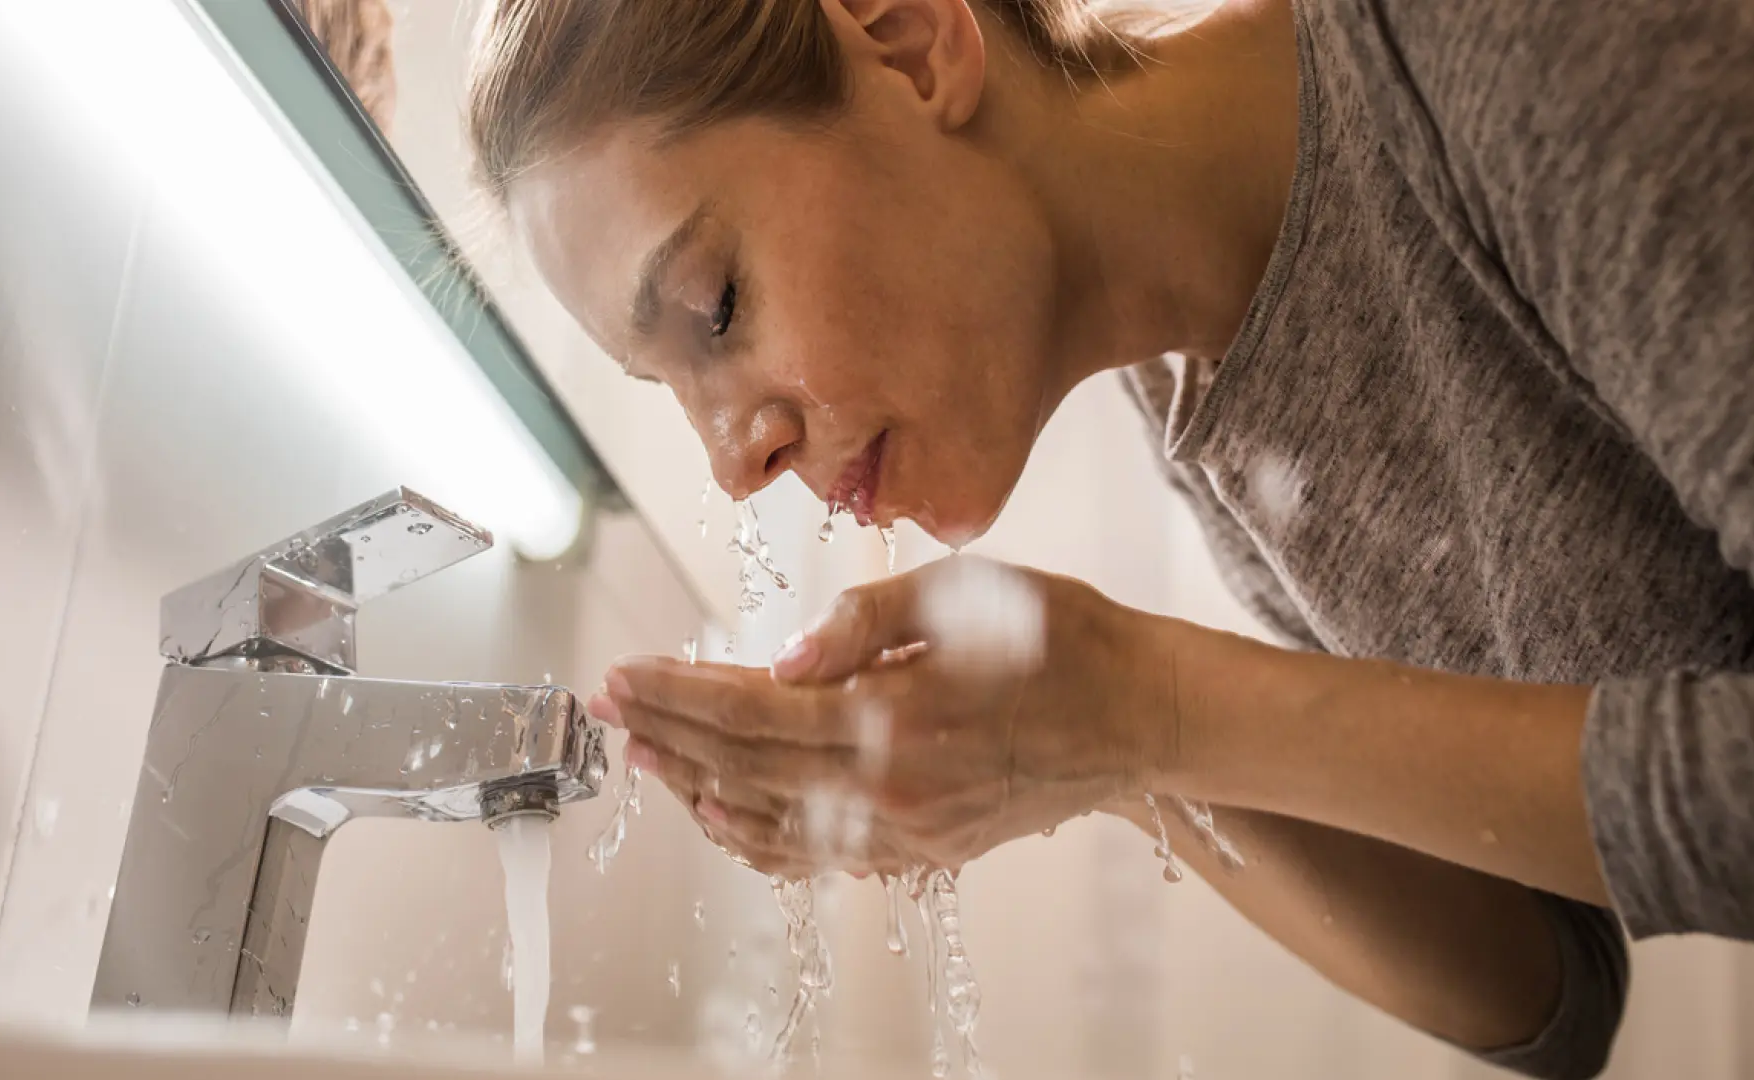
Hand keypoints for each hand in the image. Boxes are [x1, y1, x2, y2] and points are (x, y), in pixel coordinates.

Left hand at [589, 557, 1177, 876]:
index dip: (676, 692)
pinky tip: (721, 815)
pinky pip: (817, 857)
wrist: (1144, 717)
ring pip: (771, 822)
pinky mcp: (924, 850)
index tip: (622, 672)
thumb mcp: (966, 593)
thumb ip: (864, 622)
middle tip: (608, 706)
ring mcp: (907, 832)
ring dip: (696, 788)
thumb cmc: (1063, 639)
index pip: (749, 710)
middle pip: (744, 769)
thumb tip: (780, 659)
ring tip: (645, 755)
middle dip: (667, 734)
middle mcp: (891, 790)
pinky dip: (757, 839)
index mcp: (895, 717)